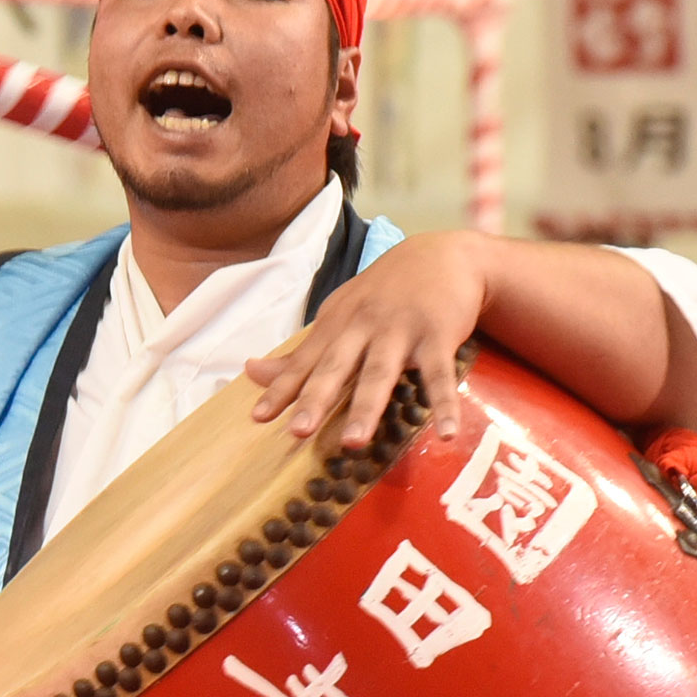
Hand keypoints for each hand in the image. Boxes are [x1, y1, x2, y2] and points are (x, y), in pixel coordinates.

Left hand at [243, 230, 483, 451]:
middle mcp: (364, 326)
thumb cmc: (384, 293)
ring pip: (381, 372)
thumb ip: (302, 352)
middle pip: (337, 367)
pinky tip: (445, 434)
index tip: (259, 418)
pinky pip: (439, 375)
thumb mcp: (339, 315)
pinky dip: (444, 404)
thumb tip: (250, 371)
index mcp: (337, 325)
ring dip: (367, 407)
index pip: (305, 361)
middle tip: (298, 431)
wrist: (442, 254)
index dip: (282, 389)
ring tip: (354, 442)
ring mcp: (401, 330)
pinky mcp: (438, 335)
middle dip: (317, 398)